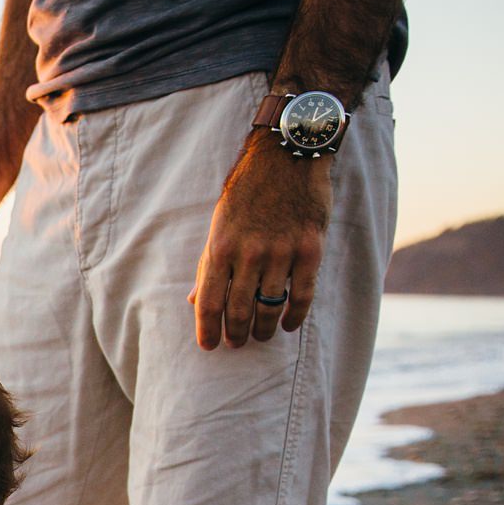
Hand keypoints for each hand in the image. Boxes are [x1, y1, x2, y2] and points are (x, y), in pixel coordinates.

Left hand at [190, 131, 331, 349]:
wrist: (285, 157)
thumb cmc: (246, 192)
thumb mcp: (218, 225)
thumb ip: (208, 264)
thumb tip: (193, 301)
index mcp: (220, 248)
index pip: (209, 302)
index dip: (208, 330)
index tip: (209, 346)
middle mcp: (249, 254)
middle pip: (239, 311)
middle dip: (235, 334)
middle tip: (236, 344)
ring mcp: (281, 252)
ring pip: (270, 306)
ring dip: (263, 329)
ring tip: (260, 336)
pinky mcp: (309, 249)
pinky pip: (302, 295)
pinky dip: (294, 315)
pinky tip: (288, 324)